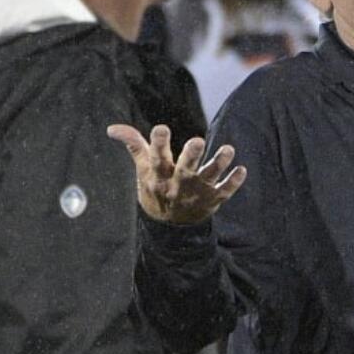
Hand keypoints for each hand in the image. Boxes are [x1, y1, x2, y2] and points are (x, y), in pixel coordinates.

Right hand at [107, 123, 245, 223]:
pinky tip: (242, 170)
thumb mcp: (143, 169)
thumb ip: (134, 145)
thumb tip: (112, 128)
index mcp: (159, 175)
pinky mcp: (213, 198)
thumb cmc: (157, 186)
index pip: (157, 158)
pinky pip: (225, 191)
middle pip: (185, 169)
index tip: (161, 128)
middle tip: (198, 140)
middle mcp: (179, 183)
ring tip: (229, 149)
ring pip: (209, 177)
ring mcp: (197, 192)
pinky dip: (233, 182)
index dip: (158, 144)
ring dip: (219, 163)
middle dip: (191, 156)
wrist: (171, 225)